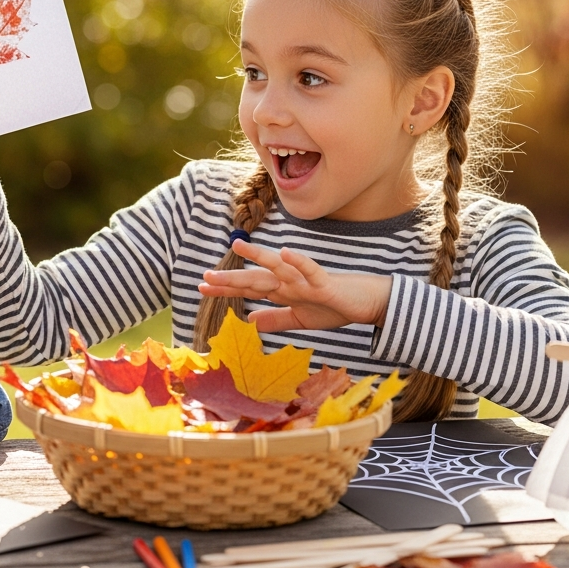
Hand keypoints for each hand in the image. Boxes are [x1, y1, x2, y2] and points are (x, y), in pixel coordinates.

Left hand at [198, 239, 393, 332]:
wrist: (366, 303)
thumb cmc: (334, 307)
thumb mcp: (299, 319)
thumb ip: (275, 319)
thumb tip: (249, 322)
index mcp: (283, 291)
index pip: (249, 290)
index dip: (226, 289)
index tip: (202, 287)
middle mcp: (290, 282)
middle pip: (257, 279)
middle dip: (232, 279)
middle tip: (206, 277)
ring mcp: (307, 280)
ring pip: (279, 268)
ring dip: (259, 257)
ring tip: (238, 245)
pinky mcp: (325, 283)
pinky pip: (311, 270)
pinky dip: (299, 261)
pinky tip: (286, 252)